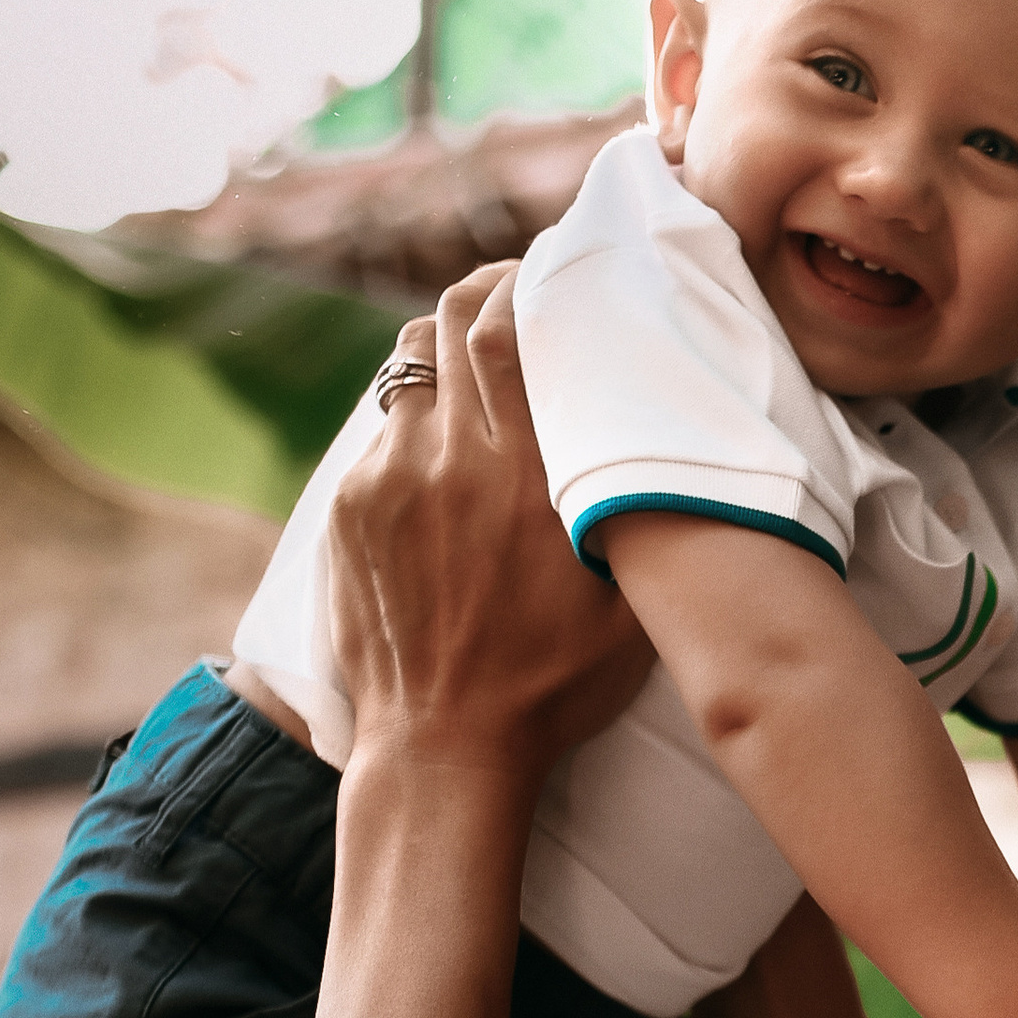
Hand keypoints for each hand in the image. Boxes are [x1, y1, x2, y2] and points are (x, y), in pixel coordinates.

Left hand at [329, 267, 654, 783]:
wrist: (444, 747)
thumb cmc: (555, 681)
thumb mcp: (631, 599)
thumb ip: (640, 508)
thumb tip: (668, 437)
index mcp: (522, 474)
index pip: (505, 329)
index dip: (523, 282)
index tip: (549, 270)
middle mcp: (446, 461)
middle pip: (448, 322)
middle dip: (482, 292)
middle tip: (515, 292)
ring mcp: (386, 482)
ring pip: (408, 368)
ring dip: (444, 348)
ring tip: (477, 362)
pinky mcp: (349, 511)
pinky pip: (384, 432)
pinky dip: (418, 419)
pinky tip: (448, 451)